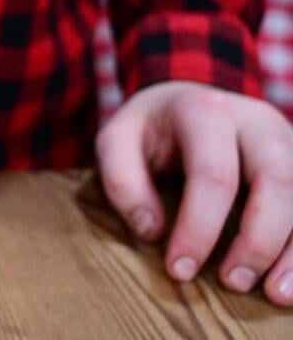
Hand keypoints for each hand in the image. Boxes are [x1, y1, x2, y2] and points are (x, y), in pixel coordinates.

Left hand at [96, 81, 292, 304]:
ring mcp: (288, 141)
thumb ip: (122, 180)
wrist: (188, 98)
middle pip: (277, 181)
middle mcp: (257, 122)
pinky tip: (292, 281)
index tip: (180, 269)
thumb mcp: (117, 139)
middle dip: (259, 239)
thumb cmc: (150, 128)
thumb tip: (151, 231)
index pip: (213, 174)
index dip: (199, 227)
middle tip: (232, 282)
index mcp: (206, 111)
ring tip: (275, 294)